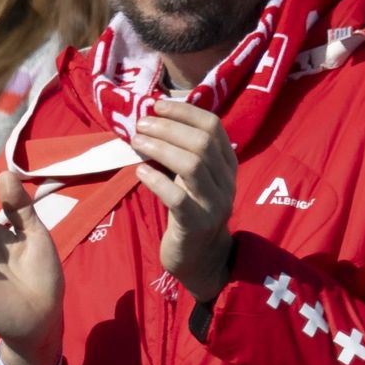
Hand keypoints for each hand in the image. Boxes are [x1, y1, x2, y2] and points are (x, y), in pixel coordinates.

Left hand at [131, 100, 234, 302]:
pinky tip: (140, 172)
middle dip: (168, 127)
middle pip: (201, 143)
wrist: (202, 259)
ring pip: (191, 166)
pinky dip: (156, 180)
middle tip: (140, 124)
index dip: (185, 112)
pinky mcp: (196, 225)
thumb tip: (153, 120)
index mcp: (227, 166)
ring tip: (136, 142)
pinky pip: (177, 197)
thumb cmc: (191, 211)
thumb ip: (183, 153)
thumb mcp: (194, 180)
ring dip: (159, 148)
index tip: (158, 105)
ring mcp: (213, 204)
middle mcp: (226, 182)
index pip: (213, 127)